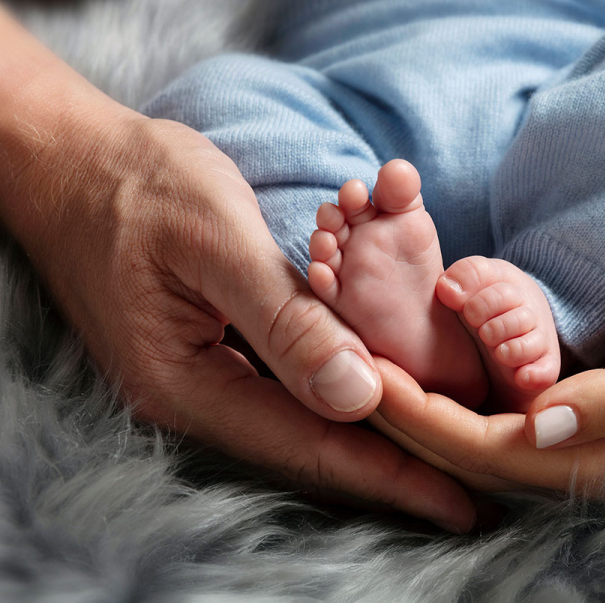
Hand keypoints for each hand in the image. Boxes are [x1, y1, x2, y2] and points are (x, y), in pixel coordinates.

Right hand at [4, 104, 474, 531]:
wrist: (72, 161)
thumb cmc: (137, 188)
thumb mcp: (215, 242)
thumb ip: (285, 320)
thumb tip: (358, 394)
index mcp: (189, 386)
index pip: (309, 447)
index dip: (391, 475)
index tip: (459, 500)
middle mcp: (198, 397)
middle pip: (313, 445)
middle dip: (395, 465)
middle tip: (475, 483)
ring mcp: (207, 375)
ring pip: (306, 417)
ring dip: (374, 430)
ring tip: (447, 448)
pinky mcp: (217, 349)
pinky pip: (290, 382)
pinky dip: (344, 388)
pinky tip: (387, 391)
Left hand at [370, 274, 604, 493]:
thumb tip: (544, 425)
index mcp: (599, 460)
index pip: (489, 451)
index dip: (426, 420)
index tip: (372, 379)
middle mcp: (568, 465)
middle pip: (462, 456)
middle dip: (400, 422)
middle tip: (344, 374)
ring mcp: (554, 447)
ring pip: (460, 444)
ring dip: (408, 415)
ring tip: (357, 374)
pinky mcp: (545, 424)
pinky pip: (475, 420)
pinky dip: (434, 401)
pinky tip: (402, 377)